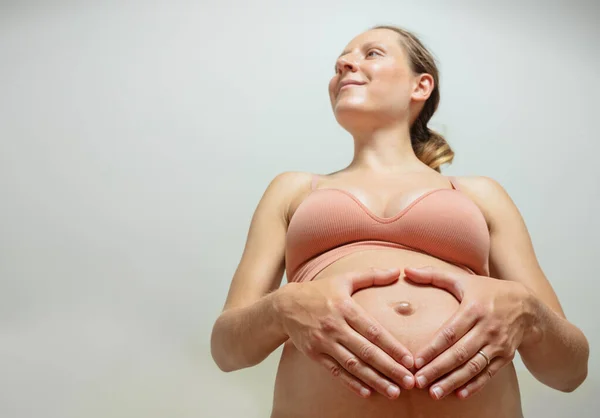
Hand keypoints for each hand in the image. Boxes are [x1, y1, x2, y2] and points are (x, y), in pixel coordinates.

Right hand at [276, 267, 415, 398]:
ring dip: (374, 380)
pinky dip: (351, 383)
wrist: (284, 305)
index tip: (410, 360)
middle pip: (366, 351)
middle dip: (390, 368)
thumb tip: (396, 271)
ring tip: (393, 392)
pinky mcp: (314, 353)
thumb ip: (371, 275)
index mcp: (345, 308)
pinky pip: (335, 371)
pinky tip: (367, 392)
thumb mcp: (344, 279)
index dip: (393, 347)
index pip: (373, 331)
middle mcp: (335, 326)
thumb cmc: (319, 291)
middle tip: (409, 382)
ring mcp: (323, 342)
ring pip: (353, 365)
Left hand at [403, 266, 533, 399]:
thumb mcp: (462, 279)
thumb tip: (406, 270)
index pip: (450, 333)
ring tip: (435, 393)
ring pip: (473, 367)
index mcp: (474, 309)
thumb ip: (433, 275)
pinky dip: (475, 385)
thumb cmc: (488, 291)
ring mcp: (498, 344)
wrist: (527, 305)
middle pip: (459, 353)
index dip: (433, 349)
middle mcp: (487, 328)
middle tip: (418, 382)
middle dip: (438, 369)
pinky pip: (489, 374)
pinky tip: (459, 394)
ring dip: (453, 381)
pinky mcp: (506, 356)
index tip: (416, 361)